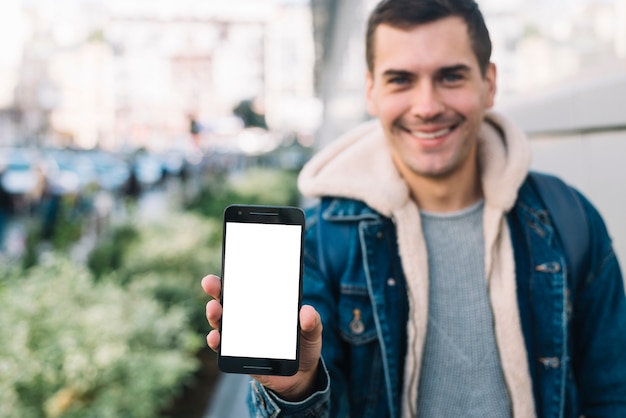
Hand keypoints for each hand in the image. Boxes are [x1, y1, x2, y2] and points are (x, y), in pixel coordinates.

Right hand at [201, 274, 322, 400]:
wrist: (300, 375)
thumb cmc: (304, 345)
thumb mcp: (313, 331)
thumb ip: (312, 321)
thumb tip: (306, 311)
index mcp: (264, 304)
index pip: (248, 285)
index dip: (236, 274)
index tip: (229, 263)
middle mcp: (247, 316)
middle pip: (228, 299)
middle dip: (216, 288)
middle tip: (210, 282)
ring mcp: (240, 334)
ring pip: (221, 321)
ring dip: (215, 314)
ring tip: (214, 309)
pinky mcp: (237, 354)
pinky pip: (222, 347)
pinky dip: (216, 341)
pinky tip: (216, 337)